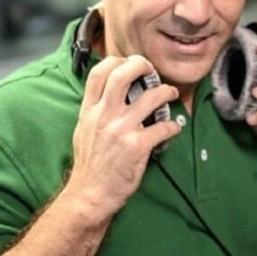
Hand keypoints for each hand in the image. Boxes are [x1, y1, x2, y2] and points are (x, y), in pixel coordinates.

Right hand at [67, 55, 180, 219]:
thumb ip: (95, 110)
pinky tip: (173, 129)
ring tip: (170, 94)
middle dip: (142, 65)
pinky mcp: (137, 146)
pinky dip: (173, 126)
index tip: (129, 63)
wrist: (89, 195)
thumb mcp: (83, 131)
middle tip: (152, 70)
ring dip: (166, 92)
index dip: (116, 60)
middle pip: (123, 74)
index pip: (98, 73)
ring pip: (151, 97)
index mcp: (89, 111)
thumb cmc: (89, 165)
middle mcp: (104, 116)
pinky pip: (163, 127)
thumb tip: (109, 95)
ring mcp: (121, 130)